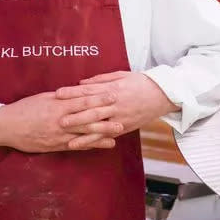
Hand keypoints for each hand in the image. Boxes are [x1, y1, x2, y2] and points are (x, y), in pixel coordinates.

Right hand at [0, 91, 122, 152]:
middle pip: (87, 117)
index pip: (82, 100)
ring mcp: (59, 134)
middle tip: (122, 111)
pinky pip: (78, 145)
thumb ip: (61, 97)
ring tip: (119, 129)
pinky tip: (105, 143)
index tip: (112, 93)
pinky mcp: (56, 145)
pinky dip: (93, 144)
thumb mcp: (43, 98)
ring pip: (85, 133)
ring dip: (103, 131)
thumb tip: (76, 92)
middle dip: (106, 114)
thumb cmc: (24, 109)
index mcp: (57, 105)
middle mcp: (60, 120)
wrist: (7, 127)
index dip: (98, 98)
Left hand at [55, 71, 178, 146]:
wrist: (162, 95)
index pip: (88, 90)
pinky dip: (95, 141)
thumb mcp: (120, 75)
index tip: (58, 94)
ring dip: (82, 132)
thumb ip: (100, 80)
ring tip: (67, 137)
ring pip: (98, 125)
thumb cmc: (140, 82)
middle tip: (58, 119)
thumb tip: (81, 83)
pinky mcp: (124, 127)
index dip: (72, 92)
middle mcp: (115, 103)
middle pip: (91, 109)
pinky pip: (107, 135)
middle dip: (74, 115)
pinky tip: (83, 145)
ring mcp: (120, 117)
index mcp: (112, 88)